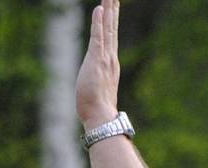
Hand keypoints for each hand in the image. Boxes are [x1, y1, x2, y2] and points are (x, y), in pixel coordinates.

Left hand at [75, 0, 119, 128]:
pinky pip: (98, 37)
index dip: (111, 22)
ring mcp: (104, 58)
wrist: (100, 116)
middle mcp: (110, 57)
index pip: (110, 38)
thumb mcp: (97, 90)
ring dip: (108, 10)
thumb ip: (97, 82)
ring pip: (107, 29)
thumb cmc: (97, 109)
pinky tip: (99, 9)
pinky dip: (98, 22)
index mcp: (110, 63)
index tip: (112, 8)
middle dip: (113, 10)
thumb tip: (95, 86)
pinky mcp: (96, 60)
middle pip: (111, 29)